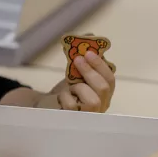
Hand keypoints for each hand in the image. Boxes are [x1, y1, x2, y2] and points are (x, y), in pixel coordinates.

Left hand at [0, 49, 115, 112]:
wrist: (48, 104)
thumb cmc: (66, 88)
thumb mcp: (75, 71)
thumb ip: (82, 56)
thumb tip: (89, 36)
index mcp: (104, 92)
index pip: (110, 79)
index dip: (100, 65)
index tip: (88, 52)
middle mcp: (101, 105)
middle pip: (104, 88)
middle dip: (90, 71)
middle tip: (77, 59)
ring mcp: (90, 115)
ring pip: (93, 100)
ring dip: (78, 87)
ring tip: (70, 85)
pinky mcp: (76, 120)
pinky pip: (73, 106)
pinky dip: (65, 97)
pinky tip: (61, 96)